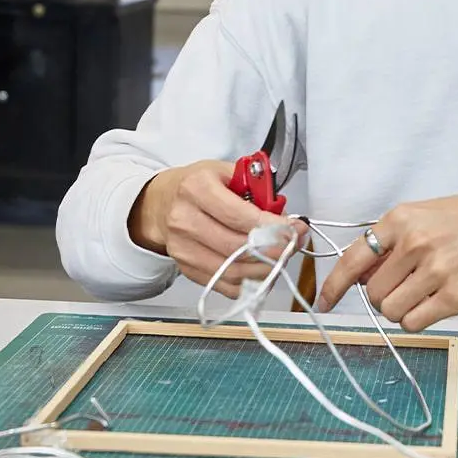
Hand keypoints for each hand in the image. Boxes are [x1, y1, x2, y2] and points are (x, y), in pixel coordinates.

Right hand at [129, 161, 303, 297]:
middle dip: (274, 250)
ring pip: (233, 271)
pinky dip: (250, 283)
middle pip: (237, 248)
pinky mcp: (187, 269)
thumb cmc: (198, 186)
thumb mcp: (225, 171)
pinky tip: (263, 270)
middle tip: (294, 244)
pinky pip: (226, 286)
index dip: (274, 227)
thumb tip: (284, 215)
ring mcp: (183, 249)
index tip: (296, 229)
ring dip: (266, 269)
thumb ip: (257, 188)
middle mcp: (185, 220)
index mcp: (197, 189)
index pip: (240, 216)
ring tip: (282, 257)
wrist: (161, 204)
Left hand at [314, 188, 457, 332]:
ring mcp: (435, 270)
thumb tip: (358, 276)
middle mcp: (415, 243)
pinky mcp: (456, 296)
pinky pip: (414, 323)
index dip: (333, 285)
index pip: (352, 258)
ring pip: (391, 311)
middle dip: (382, 297)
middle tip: (406, 288)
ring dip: (401, 310)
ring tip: (425, 294)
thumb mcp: (428, 215)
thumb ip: (393, 242)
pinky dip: (418, 320)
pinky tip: (436, 304)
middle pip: (372, 292)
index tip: (324, 302)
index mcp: (402, 218)